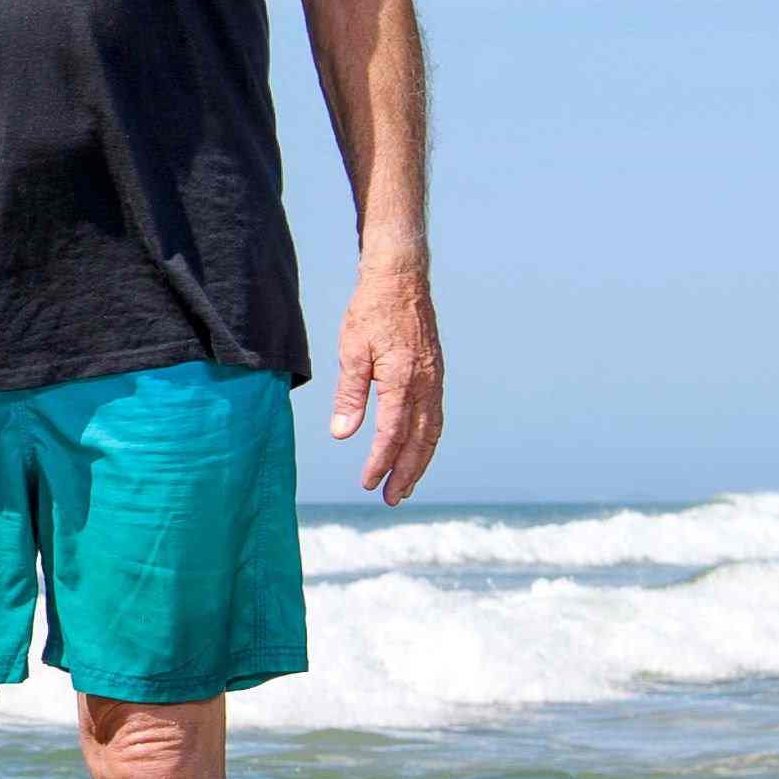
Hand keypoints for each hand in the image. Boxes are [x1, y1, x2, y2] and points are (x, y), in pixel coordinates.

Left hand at [332, 259, 441, 501]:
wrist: (401, 279)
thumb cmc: (371, 312)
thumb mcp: (352, 352)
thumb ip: (349, 395)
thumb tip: (343, 434)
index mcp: (402, 379)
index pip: (391, 433)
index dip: (380, 461)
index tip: (368, 482)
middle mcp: (425, 384)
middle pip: (419, 440)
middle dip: (406, 472)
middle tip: (392, 498)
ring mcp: (434, 380)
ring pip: (432, 431)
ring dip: (419, 461)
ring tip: (406, 485)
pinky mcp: (435, 375)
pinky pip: (435, 416)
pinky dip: (427, 440)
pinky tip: (416, 452)